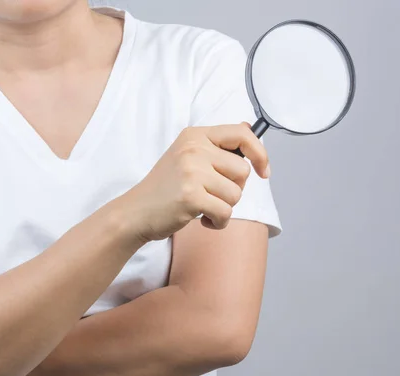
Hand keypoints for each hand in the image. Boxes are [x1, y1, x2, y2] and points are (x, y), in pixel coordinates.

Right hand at [122, 123, 269, 241]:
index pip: (242, 134)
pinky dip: (218, 222)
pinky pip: (225, 212)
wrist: (136, 212)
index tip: (263, 171)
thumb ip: (217, 146)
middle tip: (211, 193)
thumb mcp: (188, 155)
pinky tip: (201, 218)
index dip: (260, 153)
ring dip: (224, 207)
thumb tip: (249, 129)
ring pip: (236, 194)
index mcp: (195, 136)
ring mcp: (191, 172)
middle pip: (242, 171)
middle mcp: (194, 149)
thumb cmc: (167, 187)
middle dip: (233, 188)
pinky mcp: (191, 196)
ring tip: (203, 206)